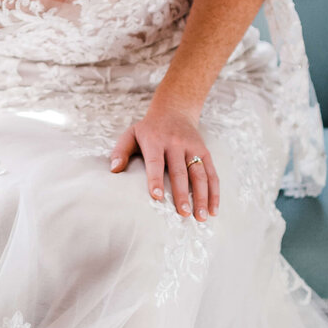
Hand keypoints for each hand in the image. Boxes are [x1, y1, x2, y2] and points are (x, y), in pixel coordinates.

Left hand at [109, 102, 219, 219]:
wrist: (174, 111)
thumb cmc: (148, 130)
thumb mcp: (131, 134)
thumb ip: (120, 151)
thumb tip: (114, 170)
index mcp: (155, 140)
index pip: (155, 162)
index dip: (156, 179)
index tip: (157, 197)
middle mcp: (176, 143)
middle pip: (180, 171)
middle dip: (182, 193)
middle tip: (183, 213)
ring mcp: (193, 148)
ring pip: (199, 174)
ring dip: (202, 196)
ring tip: (200, 217)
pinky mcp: (205, 152)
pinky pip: (211, 173)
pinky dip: (214, 192)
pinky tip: (213, 209)